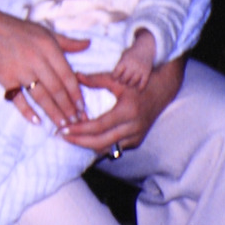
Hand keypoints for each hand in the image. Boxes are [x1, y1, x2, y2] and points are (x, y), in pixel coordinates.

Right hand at [0, 1, 90, 131]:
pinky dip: (27, 111)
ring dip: (53, 113)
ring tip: (62, 124)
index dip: (76, 94)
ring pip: (41, 97)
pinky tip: (37, 121)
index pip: (67, 76)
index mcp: (48, 48)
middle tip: (76, 122)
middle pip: (56, 90)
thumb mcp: (45, 32)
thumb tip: (88, 44)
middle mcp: (36, 60)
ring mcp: (19, 70)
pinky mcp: (5, 78)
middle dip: (68, 108)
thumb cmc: (18, 29)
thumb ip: (67, 42)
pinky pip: (18, 99)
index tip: (83, 107)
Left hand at [65, 58, 180, 156]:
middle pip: (101, 142)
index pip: (98, 126)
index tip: (63, 129)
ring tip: (71, 138)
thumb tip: (74, 76)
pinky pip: (115, 148)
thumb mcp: (117, 79)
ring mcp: (136, 136)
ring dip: (88, 145)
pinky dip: (100, 145)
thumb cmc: (137, 83)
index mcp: (127, 112)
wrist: (162, 90)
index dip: (79, 130)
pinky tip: (87, 139)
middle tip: (62, 136)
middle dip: (79, 142)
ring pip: (108, 148)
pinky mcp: (137, 141)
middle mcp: (133, 127)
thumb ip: (95, 79)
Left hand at [111, 48, 153, 89]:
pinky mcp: (147, 72)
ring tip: (128, 84)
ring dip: (129, 85)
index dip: (114, 77)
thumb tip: (113, 77)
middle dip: (121, 81)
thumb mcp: (123, 56)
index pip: (116, 72)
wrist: (145, 48)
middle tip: (122, 82)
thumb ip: (119, 65)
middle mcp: (132, 66)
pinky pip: (143, 82)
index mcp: (124, 61)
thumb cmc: (131, 54)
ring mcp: (140, 70)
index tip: (114, 78)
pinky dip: (140, 87)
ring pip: (133, 82)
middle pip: (124, 78)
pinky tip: (138, 89)